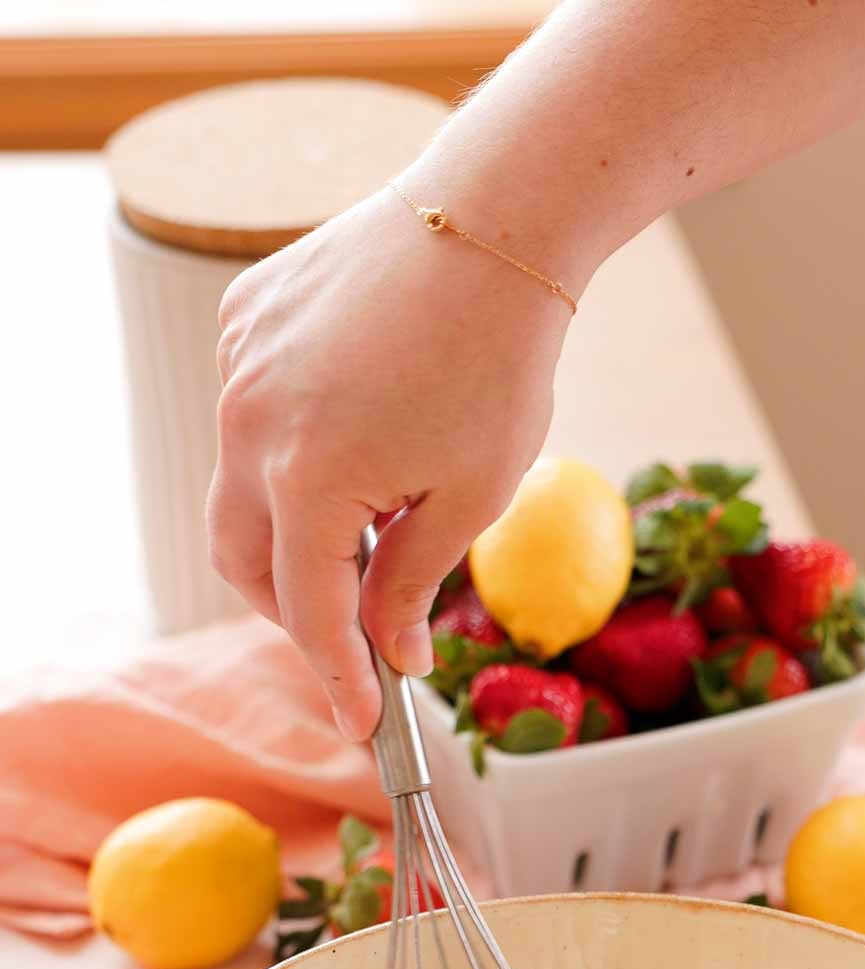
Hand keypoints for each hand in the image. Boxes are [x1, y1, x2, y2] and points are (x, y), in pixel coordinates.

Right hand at [207, 184, 571, 738]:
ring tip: (375, 522)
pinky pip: (251, 412)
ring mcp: (239, 366)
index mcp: (306, 477)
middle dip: (296, 609)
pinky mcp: (245, 319)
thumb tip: (389, 652)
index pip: (308, 610)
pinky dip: (290, 450)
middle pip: (245, 559)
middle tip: (359, 629)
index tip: (362, 724)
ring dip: (295, 526)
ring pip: (241, 485)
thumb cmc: (498, 363)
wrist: (491, 221)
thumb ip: (412, 583)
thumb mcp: (470, 497)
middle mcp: (249, 422)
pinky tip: (359, 433)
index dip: (337, 676)